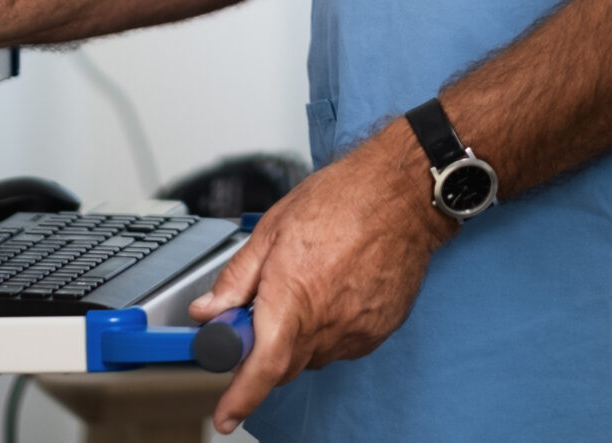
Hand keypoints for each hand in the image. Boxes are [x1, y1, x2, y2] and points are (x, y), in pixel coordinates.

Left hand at [187, 121, 452, 432]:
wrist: (404, 196)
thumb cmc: (343, 199)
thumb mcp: (273, 227)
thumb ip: (237, 277)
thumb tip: (208, 311)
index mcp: (294, 294)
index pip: (264, 366)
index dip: (241, 398)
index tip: (226, 416)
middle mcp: (326, 321)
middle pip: (283, 365)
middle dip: (263, 351)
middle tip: (257, 317)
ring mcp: (356, 330)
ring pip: (312, 357)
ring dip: (297, 338)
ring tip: (307, 286)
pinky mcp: (378, 331)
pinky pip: (340, 346)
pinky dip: (327, 331)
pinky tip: (333, 292)